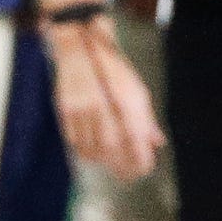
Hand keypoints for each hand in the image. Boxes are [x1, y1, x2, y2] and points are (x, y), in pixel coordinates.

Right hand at [47, 19, 164, 179]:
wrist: (79, 45)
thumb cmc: (110, 66)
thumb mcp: (135, 86)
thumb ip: (145, 116)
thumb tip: (156, 141)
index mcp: (124, 94)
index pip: (135, 136)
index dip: (140, 157)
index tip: (145, 168)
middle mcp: (101, 102)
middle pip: (112, 145)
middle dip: (121, 164)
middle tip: (128, 175)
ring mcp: (80, 106)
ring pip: (91, 146)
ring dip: (103, 161)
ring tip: (112, 166)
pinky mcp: (64, 109)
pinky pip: (74, 140)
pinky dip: (85, 152)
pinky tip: (93, 155)